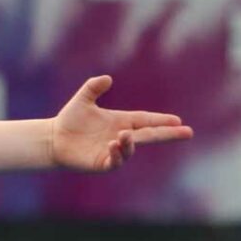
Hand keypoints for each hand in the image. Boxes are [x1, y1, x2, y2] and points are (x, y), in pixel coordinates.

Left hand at [48, 75, 192, 171]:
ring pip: (131, 148)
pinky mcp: (102, 163)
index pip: (146, 120)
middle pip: (149, 135)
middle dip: (168, 134)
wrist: (53, 139)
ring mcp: (113, 151)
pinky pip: (115, 161)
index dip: (161, 120)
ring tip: (123, 136)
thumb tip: (108, 78)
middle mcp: (121, 136)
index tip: (178, 120)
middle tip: (187, 133)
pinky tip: (112, 145)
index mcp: (121, 121)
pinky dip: (117, 154)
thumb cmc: (69, 120)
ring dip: (130, 143)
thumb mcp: (82, 100)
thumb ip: (93, 88)